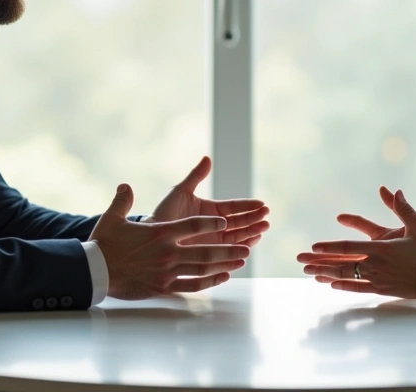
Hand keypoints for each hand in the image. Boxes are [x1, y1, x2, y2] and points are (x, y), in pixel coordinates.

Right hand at [89, 183, 249, 299]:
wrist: (94, 272)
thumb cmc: (103, 244)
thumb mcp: (112, 217)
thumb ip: (123, 200)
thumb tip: (125, 185)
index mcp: (161, 232)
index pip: (194, 225)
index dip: (212, 223)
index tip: (225, 221)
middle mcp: (168, 252)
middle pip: (207, 250)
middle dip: (229, 248)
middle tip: (248, 245)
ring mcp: (167, 271)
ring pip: (203, 269)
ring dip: (225, 264)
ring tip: (241, 260)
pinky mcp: (163, 287)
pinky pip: (192, 285)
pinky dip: (210, 282)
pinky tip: (223, 278)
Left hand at [144, 156, 269, 246]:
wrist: (150, 237)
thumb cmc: (164, 213)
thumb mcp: (180, 192)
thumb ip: (195, 176)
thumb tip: (208, 158)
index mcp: (211, 210)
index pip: (234, 207)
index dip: (248, 206)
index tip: (262, 204)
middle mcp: (215, 226)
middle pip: (240, 223)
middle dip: (254, 220)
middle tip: (266, 217)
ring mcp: (214, 242)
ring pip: (238, 238)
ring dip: (251, 234)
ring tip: (262, 230)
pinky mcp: (210, 256)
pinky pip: (228, 254)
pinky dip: (239, 251)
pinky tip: (248, 248)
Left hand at [297, 188, 415, 298]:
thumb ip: (403, 208)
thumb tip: (393, 190)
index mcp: (381, 249)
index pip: (348, 248)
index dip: (329, 247)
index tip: (313, 247)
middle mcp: (376, 266)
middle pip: (341, 264)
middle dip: (318, 262)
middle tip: (300, 261)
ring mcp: (378, 280)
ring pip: (346, 277)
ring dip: (326, 274)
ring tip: (309, 273)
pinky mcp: (383, 290)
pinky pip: (358, 289)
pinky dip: (343, 285)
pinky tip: (331, 283)